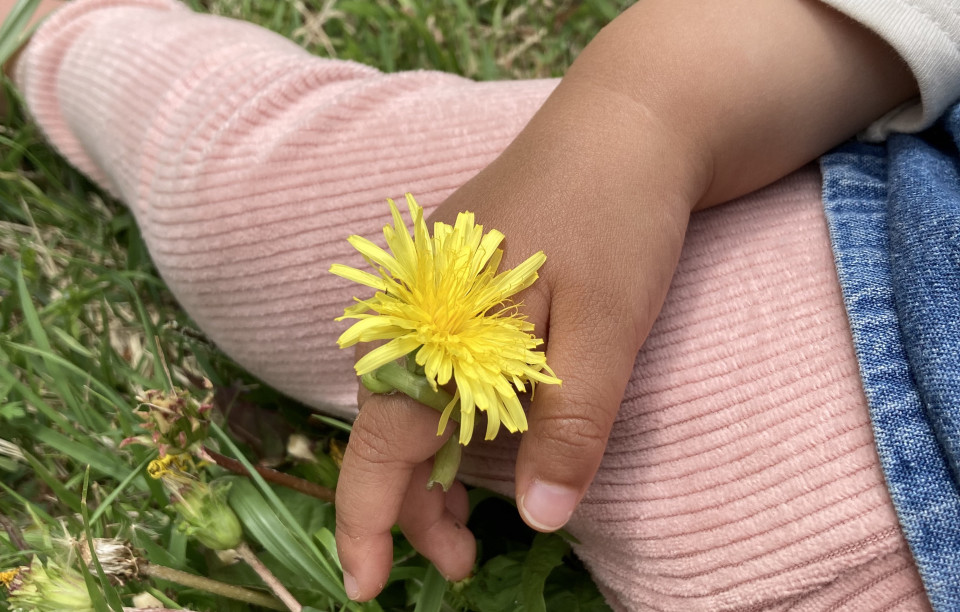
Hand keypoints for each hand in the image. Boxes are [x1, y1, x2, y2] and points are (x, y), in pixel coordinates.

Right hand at [333, 0, 917, 600]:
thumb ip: (568, 425)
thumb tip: (535, 521)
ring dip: (433, 460)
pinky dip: (450, 413)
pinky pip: (434, 361)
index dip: (367, 518)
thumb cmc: (618, 217)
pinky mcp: (460, 275)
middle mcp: (418, 305)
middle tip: (463, 561)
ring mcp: (435, 286)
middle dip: (413, 503)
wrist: (632, 119)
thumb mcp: (607, 328)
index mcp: (439, 321)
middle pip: (390, 424)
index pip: (381, 439)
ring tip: (469, 519)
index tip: (364, 587)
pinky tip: (482, 435)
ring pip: (412, 396)